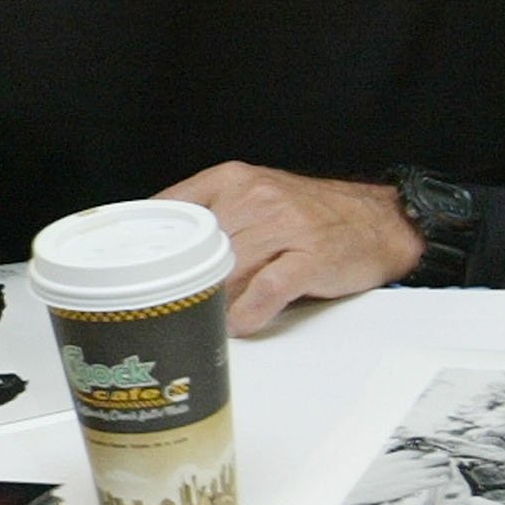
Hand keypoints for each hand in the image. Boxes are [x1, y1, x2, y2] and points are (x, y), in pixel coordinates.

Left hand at [158, 162, 422, 335]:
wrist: (379, 221)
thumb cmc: (308, 216)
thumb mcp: (253, 197)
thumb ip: (208, 216)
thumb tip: (157, 252)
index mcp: (231, 180)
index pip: (170, 207)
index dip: (146, 243)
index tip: (125, 268)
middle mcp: (255, 197)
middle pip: (198, 247)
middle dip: (184, 281)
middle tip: (171, 307)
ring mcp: (284, 226)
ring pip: (227, 270)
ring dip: (214, 302)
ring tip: (206, 319)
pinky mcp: (310, 257)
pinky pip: (265, 290)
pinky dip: (247, 313)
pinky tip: (239, 324)